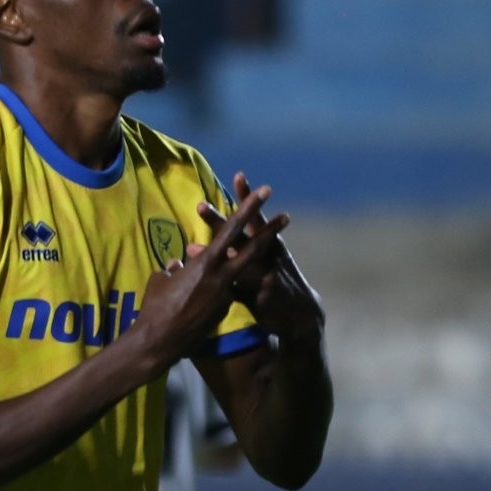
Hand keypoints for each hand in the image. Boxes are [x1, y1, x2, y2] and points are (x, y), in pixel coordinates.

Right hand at [135, 183, 287, 363]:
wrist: (160, 342)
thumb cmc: (155, 306)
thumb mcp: (163, 279)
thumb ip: (175, 268)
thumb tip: (178, 264)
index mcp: (205, 263)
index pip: (230, 230)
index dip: (247, 209)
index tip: (262, 193)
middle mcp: (221, 276)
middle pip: (253, 249)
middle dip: (270, 231)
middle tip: (286, 215)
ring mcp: (226, 295)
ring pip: (243, 272)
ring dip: (256, 262)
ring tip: (268, 252)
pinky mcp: (225, 311)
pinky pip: (227, 293)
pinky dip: (223, 289)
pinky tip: (209, 296)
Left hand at [186, 172, 322, 338]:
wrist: (301, 315)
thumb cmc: (277, 284)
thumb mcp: (264, 263)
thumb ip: (237, 252)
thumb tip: (197, 247)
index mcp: (269, 244)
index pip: (254, 216)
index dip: (247, 197)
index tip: (238, 175)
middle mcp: (268, 254)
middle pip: (240, 234)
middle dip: (219, 221)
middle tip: (200, 205)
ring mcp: (266, 274)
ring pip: (236, 261)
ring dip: (212, 255)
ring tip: (189, 248)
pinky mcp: (262, 296)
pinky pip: (238, 290)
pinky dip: (221, 287)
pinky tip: (205, 286)